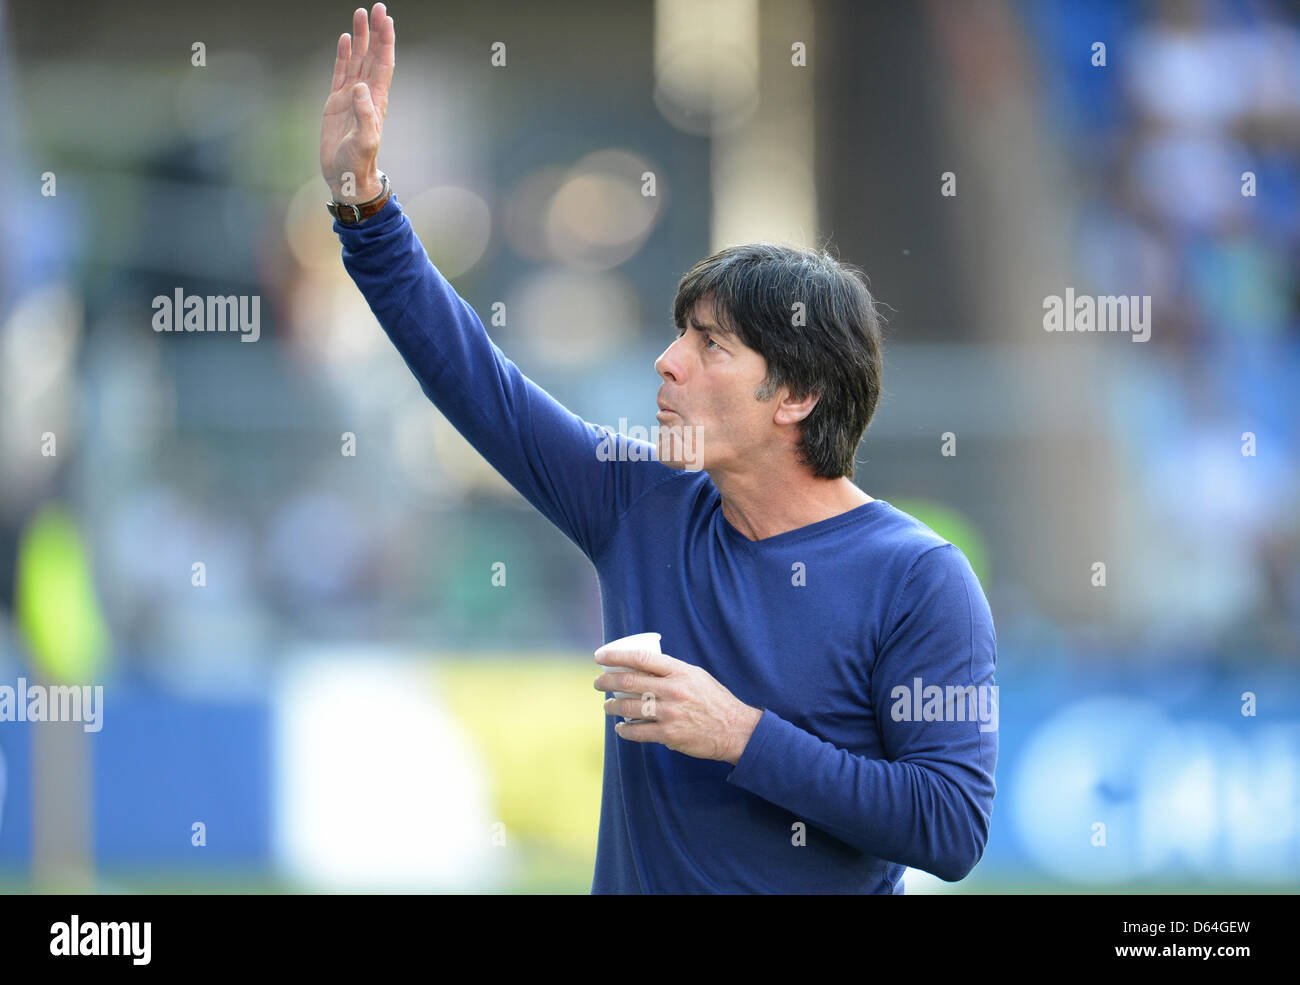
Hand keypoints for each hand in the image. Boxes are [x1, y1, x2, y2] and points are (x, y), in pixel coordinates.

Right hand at [321, 4, 394, 202]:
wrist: (346, 175)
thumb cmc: (359, 162)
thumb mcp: (365, 141)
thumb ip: (364, 115)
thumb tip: (360, 88)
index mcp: (377, 100)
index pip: (383, 64)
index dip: (385, 42)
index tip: (386, 20)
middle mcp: (366, 94)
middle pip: (372, 56)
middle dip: (375, 32)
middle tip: (376, 7)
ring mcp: (351, 96)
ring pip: (356, 59)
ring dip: (359, 38)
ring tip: (360, 14)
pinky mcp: (336, 102)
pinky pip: (340, 72)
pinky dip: (343, 55)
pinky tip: (345, 39)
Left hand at [594, 648, 762, 763]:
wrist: (735, 729)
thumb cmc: (714, 700)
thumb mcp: (696, 676)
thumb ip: (672, 671)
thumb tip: (643, 668)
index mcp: (679, 671)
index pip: (640, 658)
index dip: (615, 655)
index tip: (600, 656)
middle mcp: (672, 690)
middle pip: (628, 681)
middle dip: (606, 681)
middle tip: (598, 683)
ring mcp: (669, 713)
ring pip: (628, 707)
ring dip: (611, 706)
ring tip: (607, 706)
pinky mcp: (669, 735)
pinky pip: (637, 732)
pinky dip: (624, 730)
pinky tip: (621, 727)